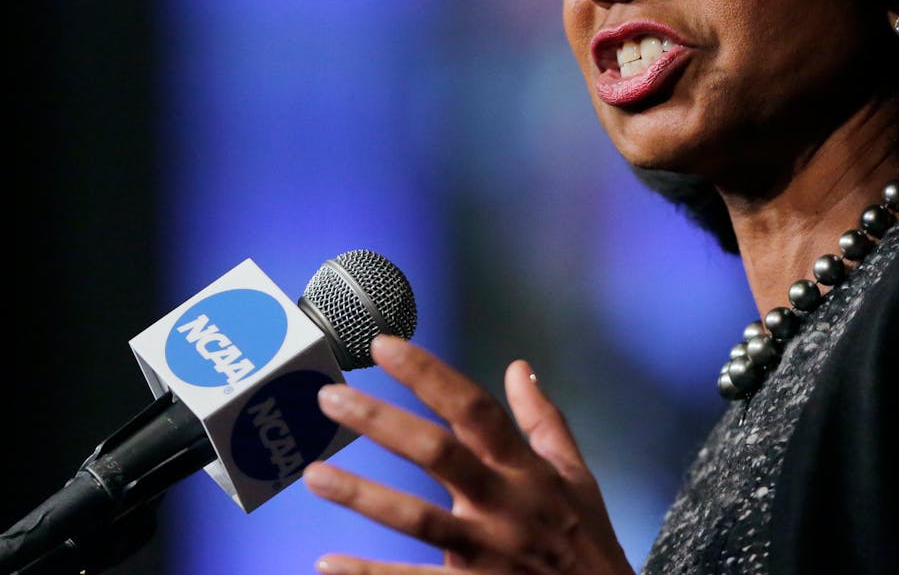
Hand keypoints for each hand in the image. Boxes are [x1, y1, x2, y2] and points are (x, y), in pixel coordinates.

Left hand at [303, 334, 635, 574]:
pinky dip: (367, 574)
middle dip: (381, 422)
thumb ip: (543, 420)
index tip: (384, 346)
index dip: (429, 375)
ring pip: (416, 520)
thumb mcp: (576, 476)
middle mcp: (504, 506)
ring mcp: (484, 554)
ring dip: (362, 496)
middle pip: (437, 454)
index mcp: (526, 470)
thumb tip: (519, 367)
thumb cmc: (586, 540)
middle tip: (329, 398)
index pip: (474, 409)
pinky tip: (327, 561)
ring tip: (312, 474)